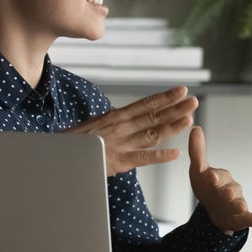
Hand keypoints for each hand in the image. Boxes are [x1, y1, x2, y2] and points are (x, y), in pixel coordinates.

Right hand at [65, 86, 197, 175]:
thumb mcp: (96, 125)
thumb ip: (115, 121)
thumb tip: (129, 115)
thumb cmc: (75, 142)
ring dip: (172, 126)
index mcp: (116, 117)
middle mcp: (121, 127)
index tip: (182, 90)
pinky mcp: (119, 161)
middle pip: (154, 116)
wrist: (57, 156)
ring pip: (152, 134)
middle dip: (176, 108)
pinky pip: (143, 158)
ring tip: (189, 119)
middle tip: (194, 101)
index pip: (145, 104)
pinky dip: (160, 156)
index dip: (165, 97)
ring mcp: (121, 143)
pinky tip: (175, 153)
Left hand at [187, 126, 251, 233]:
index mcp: (219, 177)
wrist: (214, 209)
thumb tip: (195, 127)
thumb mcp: (198, 171)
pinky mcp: (241, 216)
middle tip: (226, 193)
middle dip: (227, 191)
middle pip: (230, 189)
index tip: (210, 177)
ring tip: (240, 206)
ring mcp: (237, 202)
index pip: (217, 175)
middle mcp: (230, 188)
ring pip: (239, 202)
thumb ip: (197, 151)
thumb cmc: (207, 186)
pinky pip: (248, 217)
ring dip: (239, 204)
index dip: (214, 176)